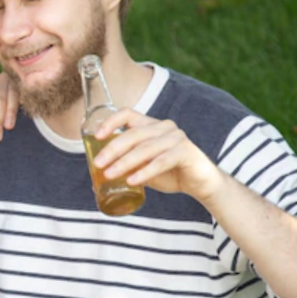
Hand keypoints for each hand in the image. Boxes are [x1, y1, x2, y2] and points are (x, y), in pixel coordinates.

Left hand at [92, 109, 224, 203]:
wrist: (200, 183)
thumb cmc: (169, 173)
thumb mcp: (142, 168)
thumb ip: (125, 167)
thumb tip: (97, 178)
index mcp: (150, 125)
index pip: (127, 114)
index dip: (110, 122)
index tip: (96, 136)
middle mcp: (163, 127)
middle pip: (133, 134)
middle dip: (112, 149)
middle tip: (98, 164)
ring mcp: (175, 137)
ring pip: (145, 148)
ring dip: (125, 162)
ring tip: (110, 175)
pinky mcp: (185, 151)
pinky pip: (161, 161)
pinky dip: (145, 172)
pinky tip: (132, 181)